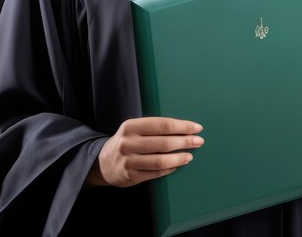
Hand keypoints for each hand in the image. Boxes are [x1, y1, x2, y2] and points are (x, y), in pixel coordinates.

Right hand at [85, 117, 204, 187]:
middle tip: (199, 141)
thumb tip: (183, 129)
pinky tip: (177, 165)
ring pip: (161, 160)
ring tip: (190, 155)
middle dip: (185, 141)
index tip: (197, 127)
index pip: (163, 125)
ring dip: (179, 158)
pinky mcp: (131, 176)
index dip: (182, 126)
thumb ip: (154, 128)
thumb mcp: (134, 129)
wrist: (103, 162)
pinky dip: (169, 169)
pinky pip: (155, 173)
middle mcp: (129, 142)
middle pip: (164, 142)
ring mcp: (129, 161)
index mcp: (131, 126)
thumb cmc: (126, 141)